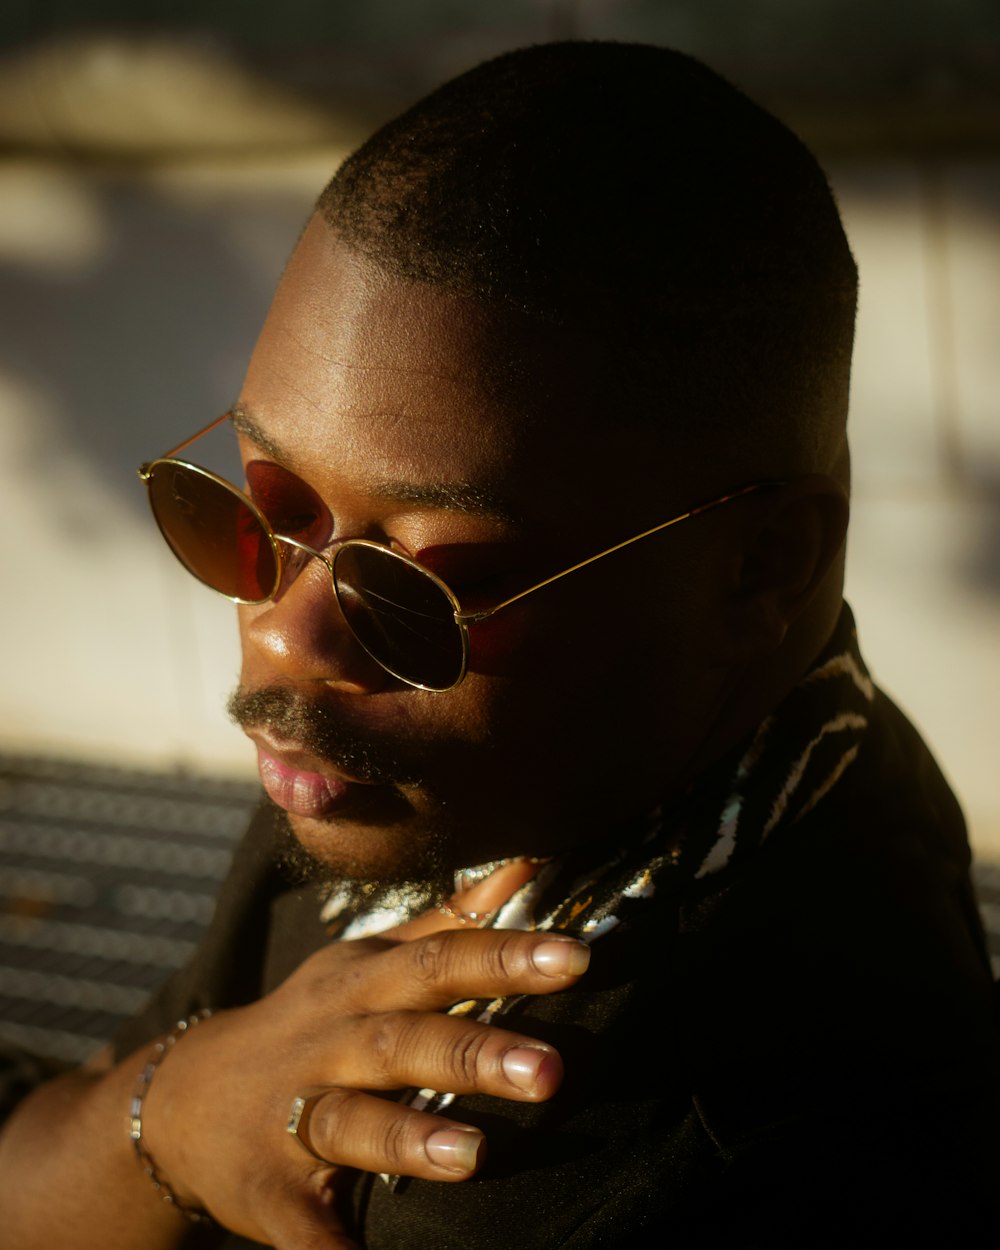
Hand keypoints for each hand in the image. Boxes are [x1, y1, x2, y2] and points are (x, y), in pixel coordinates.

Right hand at [140, 927, 589, 1248]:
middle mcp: (330, 1041)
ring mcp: (294, 1116)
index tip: (578, 957)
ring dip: (409, 1139)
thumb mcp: (368, 958)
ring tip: (475, 1155)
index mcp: (362, 982)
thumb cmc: (314, 1019)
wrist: (185, 1099)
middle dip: (474, 1050)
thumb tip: (529, 865)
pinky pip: (302, 1224)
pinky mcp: (270, 1189)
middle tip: (551, 1068)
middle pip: (403, 1038)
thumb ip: (448, 919)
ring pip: (352, 1121)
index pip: (438, 959)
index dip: (505, 955)